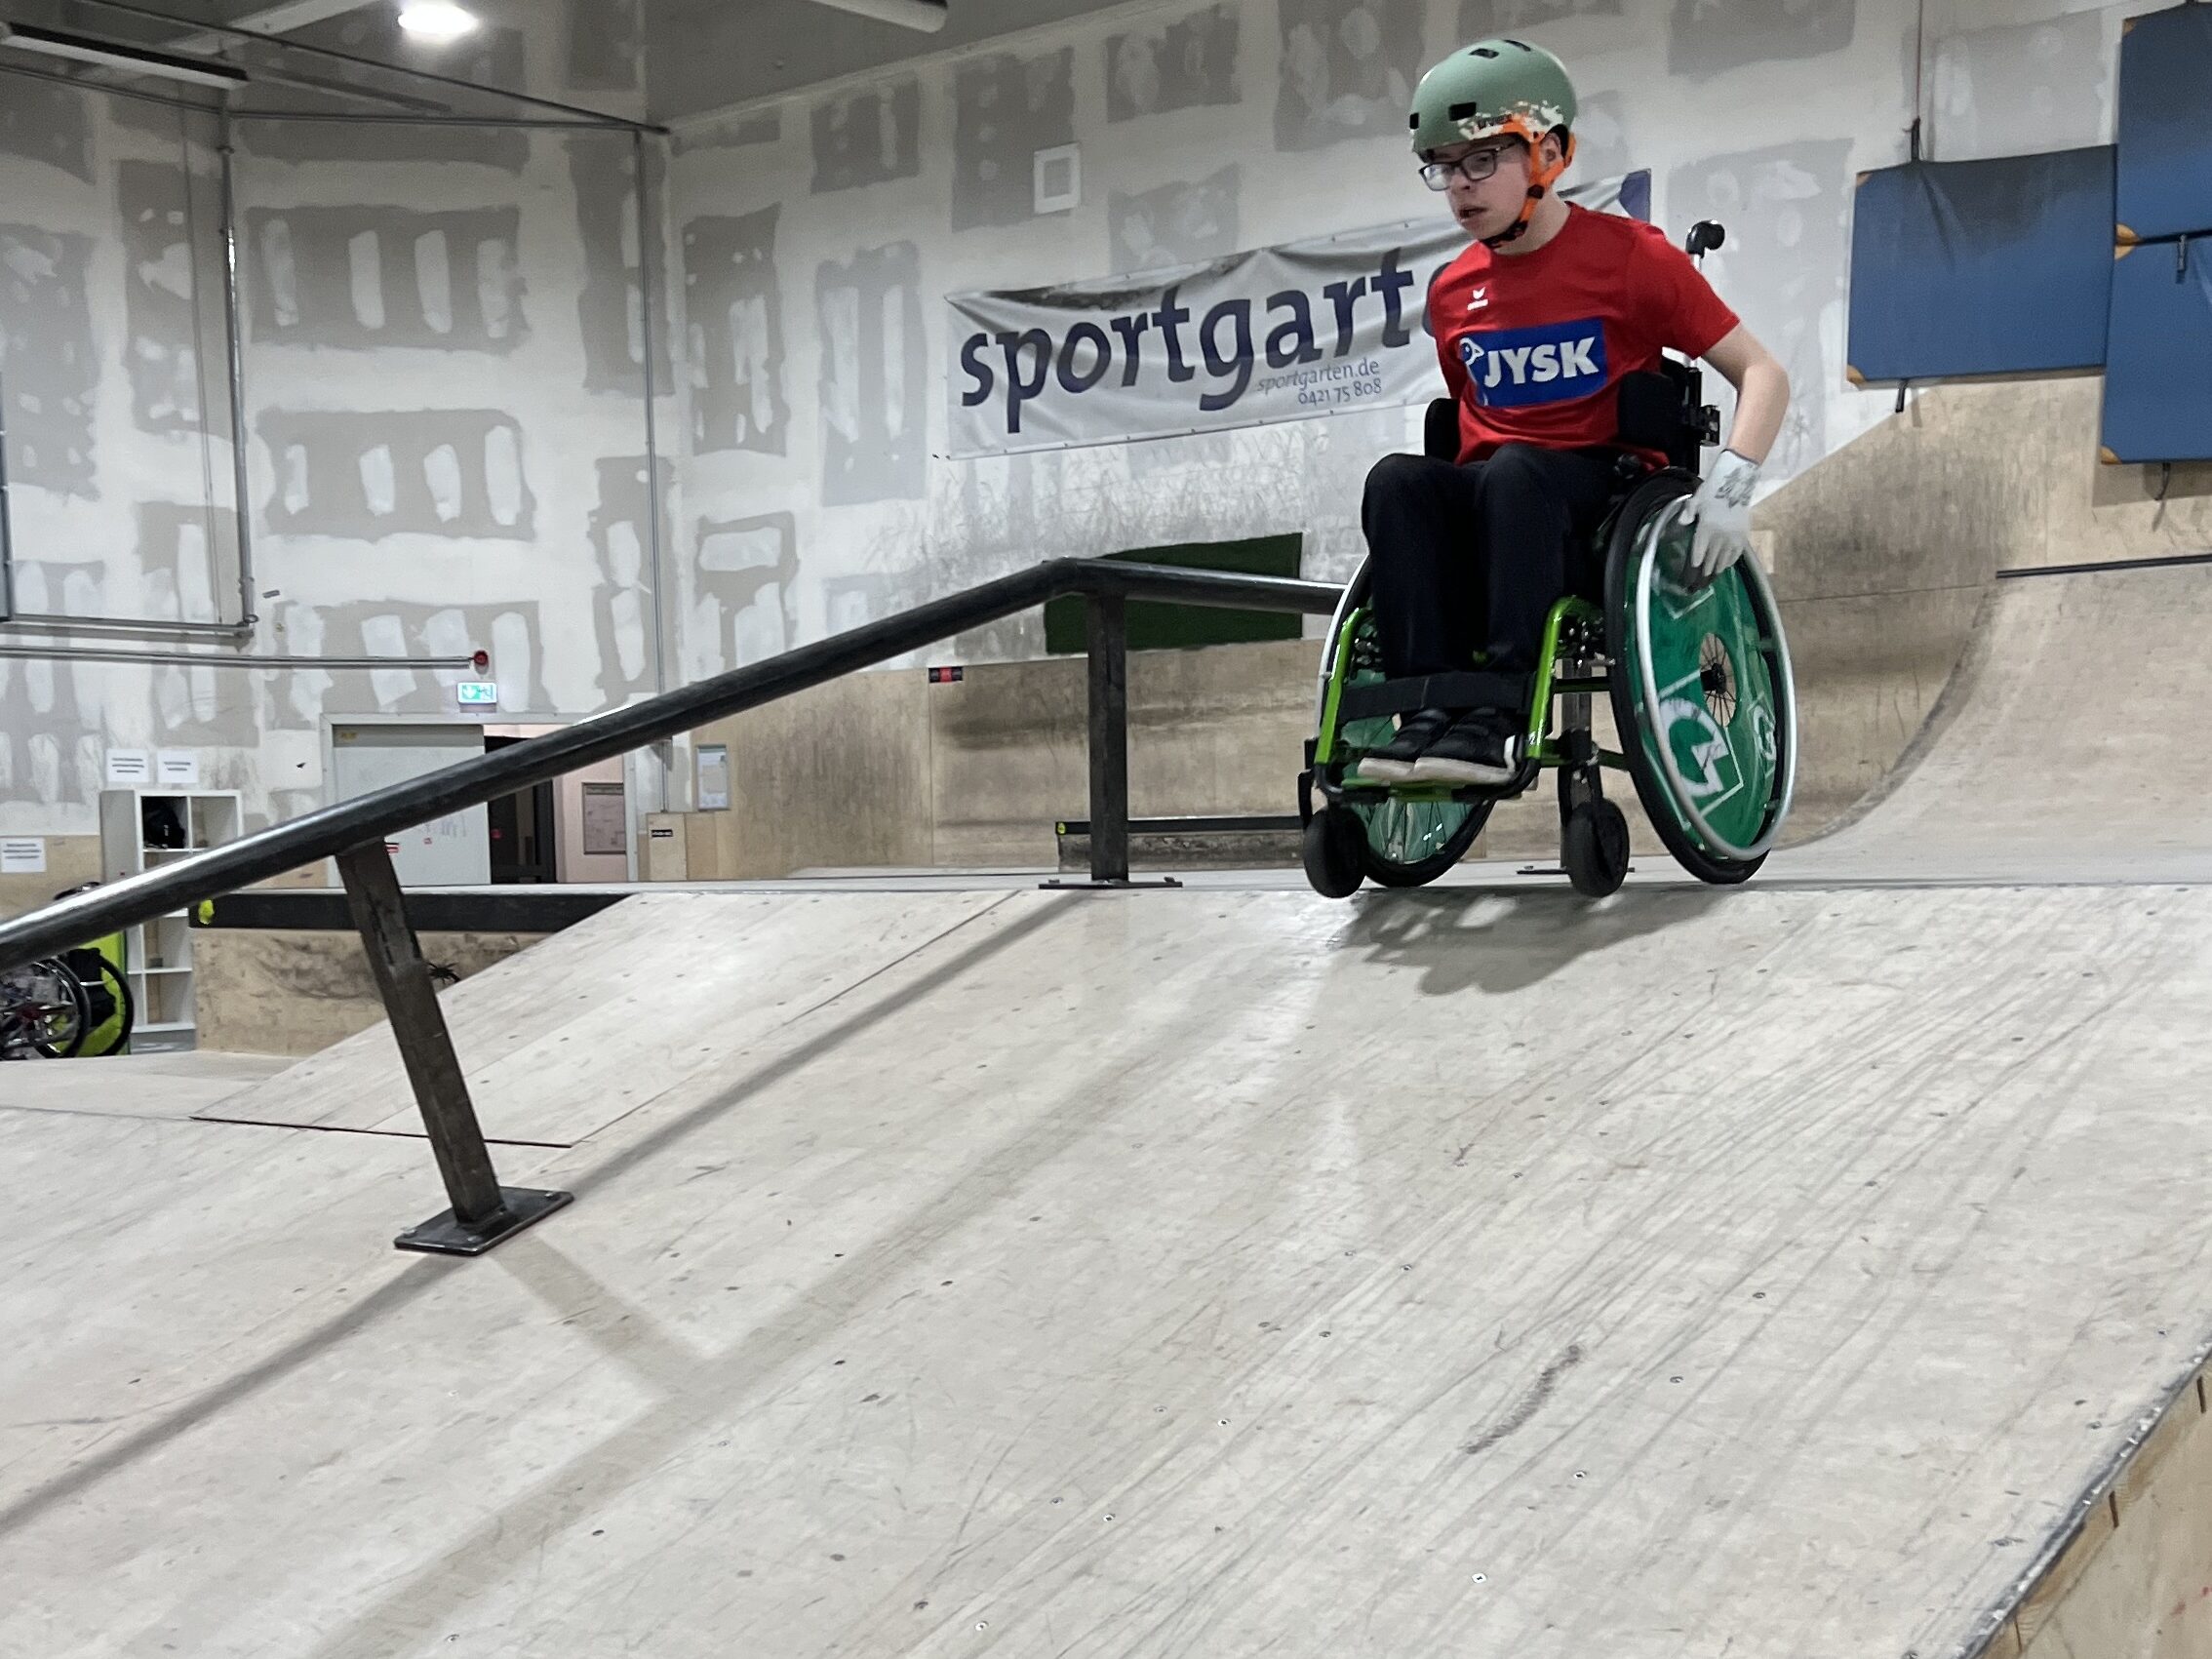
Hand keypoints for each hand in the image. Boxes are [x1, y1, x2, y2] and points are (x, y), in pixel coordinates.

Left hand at [1679, 449, 1759, 584]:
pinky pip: (1736, 554)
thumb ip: (1687, 514)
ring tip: (1711, 577)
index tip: (1690, 575)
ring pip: (1723, 559)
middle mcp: (1719, 536)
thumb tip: (1681, 523)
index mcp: (1706, 529)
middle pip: (1710, 560)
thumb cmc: (1712, 490)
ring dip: (1716, 569)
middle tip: (1698, 583)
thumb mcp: (1695, 501)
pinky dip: (1729, 561)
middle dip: (1703, 572)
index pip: (1698, 553)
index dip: (1694, 565)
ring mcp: (1733, 537)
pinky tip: (1724, 566)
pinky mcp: (1743, 535)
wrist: (1736, 482)